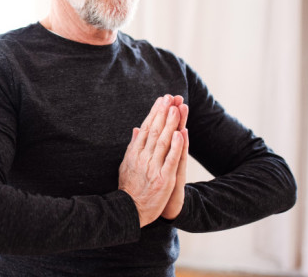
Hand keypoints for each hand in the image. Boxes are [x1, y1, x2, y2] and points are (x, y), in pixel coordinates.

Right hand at [118, 95, 184, 226]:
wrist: (129, 210)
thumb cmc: (129, 188)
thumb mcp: (126, 165)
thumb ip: (133, 146)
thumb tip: (136, 129)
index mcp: (134, 153)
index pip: (146, 128)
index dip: (154, 113)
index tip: (161, 100)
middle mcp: (143, 158)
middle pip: (155, 131)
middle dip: (163, 113)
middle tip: (170, 97)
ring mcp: (153, 168)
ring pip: (163, 141)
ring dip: (170, 124)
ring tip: (176, 109)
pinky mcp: (164, 178)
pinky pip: (170, 159)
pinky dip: (175, 146)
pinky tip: (180, 134)